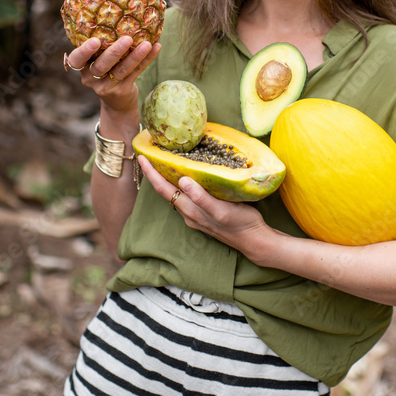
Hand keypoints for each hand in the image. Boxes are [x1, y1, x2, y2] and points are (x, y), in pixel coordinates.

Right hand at [65, 36, 159, 112]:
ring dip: (135, 56)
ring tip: (147, 44)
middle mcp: (91, 79)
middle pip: (101, 66)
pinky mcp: (123, 90)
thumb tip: (112, 12)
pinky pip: (136, 73)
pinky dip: (146, 60)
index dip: (84, 51)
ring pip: (122, 70)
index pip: (76, 60)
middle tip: (127, 39)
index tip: (95, 40)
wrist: (116, 103)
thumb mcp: (96, 62)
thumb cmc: (105, 72)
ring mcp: (107, 87)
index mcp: (82, 68)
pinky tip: (156, 47)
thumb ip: (99, 47)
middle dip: (114, 52)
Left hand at [138, 159, 274, 262]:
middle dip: (155, 174)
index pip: (164, 189)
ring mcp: (196, 215)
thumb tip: (182, 181)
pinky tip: (187, 177)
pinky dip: (180, 184)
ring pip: (175, 194)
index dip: (151, 174)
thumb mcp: (221, 210)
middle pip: (166, 191)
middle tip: (148, 155)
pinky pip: (186, 197)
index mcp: (190, 210)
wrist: (254, 240)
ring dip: (166, 179)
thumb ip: (201, 198)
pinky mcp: (205, 214)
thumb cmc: (240, 224)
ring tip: (163, 162)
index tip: (141, 157)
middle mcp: (189, 213)